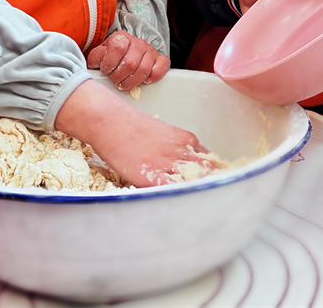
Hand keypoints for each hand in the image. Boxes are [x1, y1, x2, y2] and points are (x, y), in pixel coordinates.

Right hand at [55, 80, 213, 186]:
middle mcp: (181, 152)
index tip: (212, 178)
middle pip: (208, 171)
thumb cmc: (132, 124)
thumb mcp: (163, 131)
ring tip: (198, 200)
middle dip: (211, 181)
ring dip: (196, 189)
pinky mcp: (151, 177)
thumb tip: (186, 158)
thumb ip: (177, 145)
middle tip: (209, 191)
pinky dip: (177, 196)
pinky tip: (178, 201)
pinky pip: (171, 190)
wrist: (111, 122)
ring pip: (194, 182)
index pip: (209, 158)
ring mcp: (167, 166)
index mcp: (185, 139)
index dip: (211, 170)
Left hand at [87, 32, 168, 89]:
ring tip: (125, 83)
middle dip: (119, 77)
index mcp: (121, 37)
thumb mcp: (99, 55)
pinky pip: (161, 68)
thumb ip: (96, 57)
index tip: (106, 70)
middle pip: (130, 63)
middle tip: (115, 80)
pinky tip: (143, 81)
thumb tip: (99, 63)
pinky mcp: (160, 58)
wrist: (123, 56)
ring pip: (144, 69)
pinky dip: (152, 77)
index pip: (117, 47)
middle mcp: (137, 41)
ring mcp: (150, 50)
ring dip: (132, 81)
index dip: (110, 63)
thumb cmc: (110, 58)